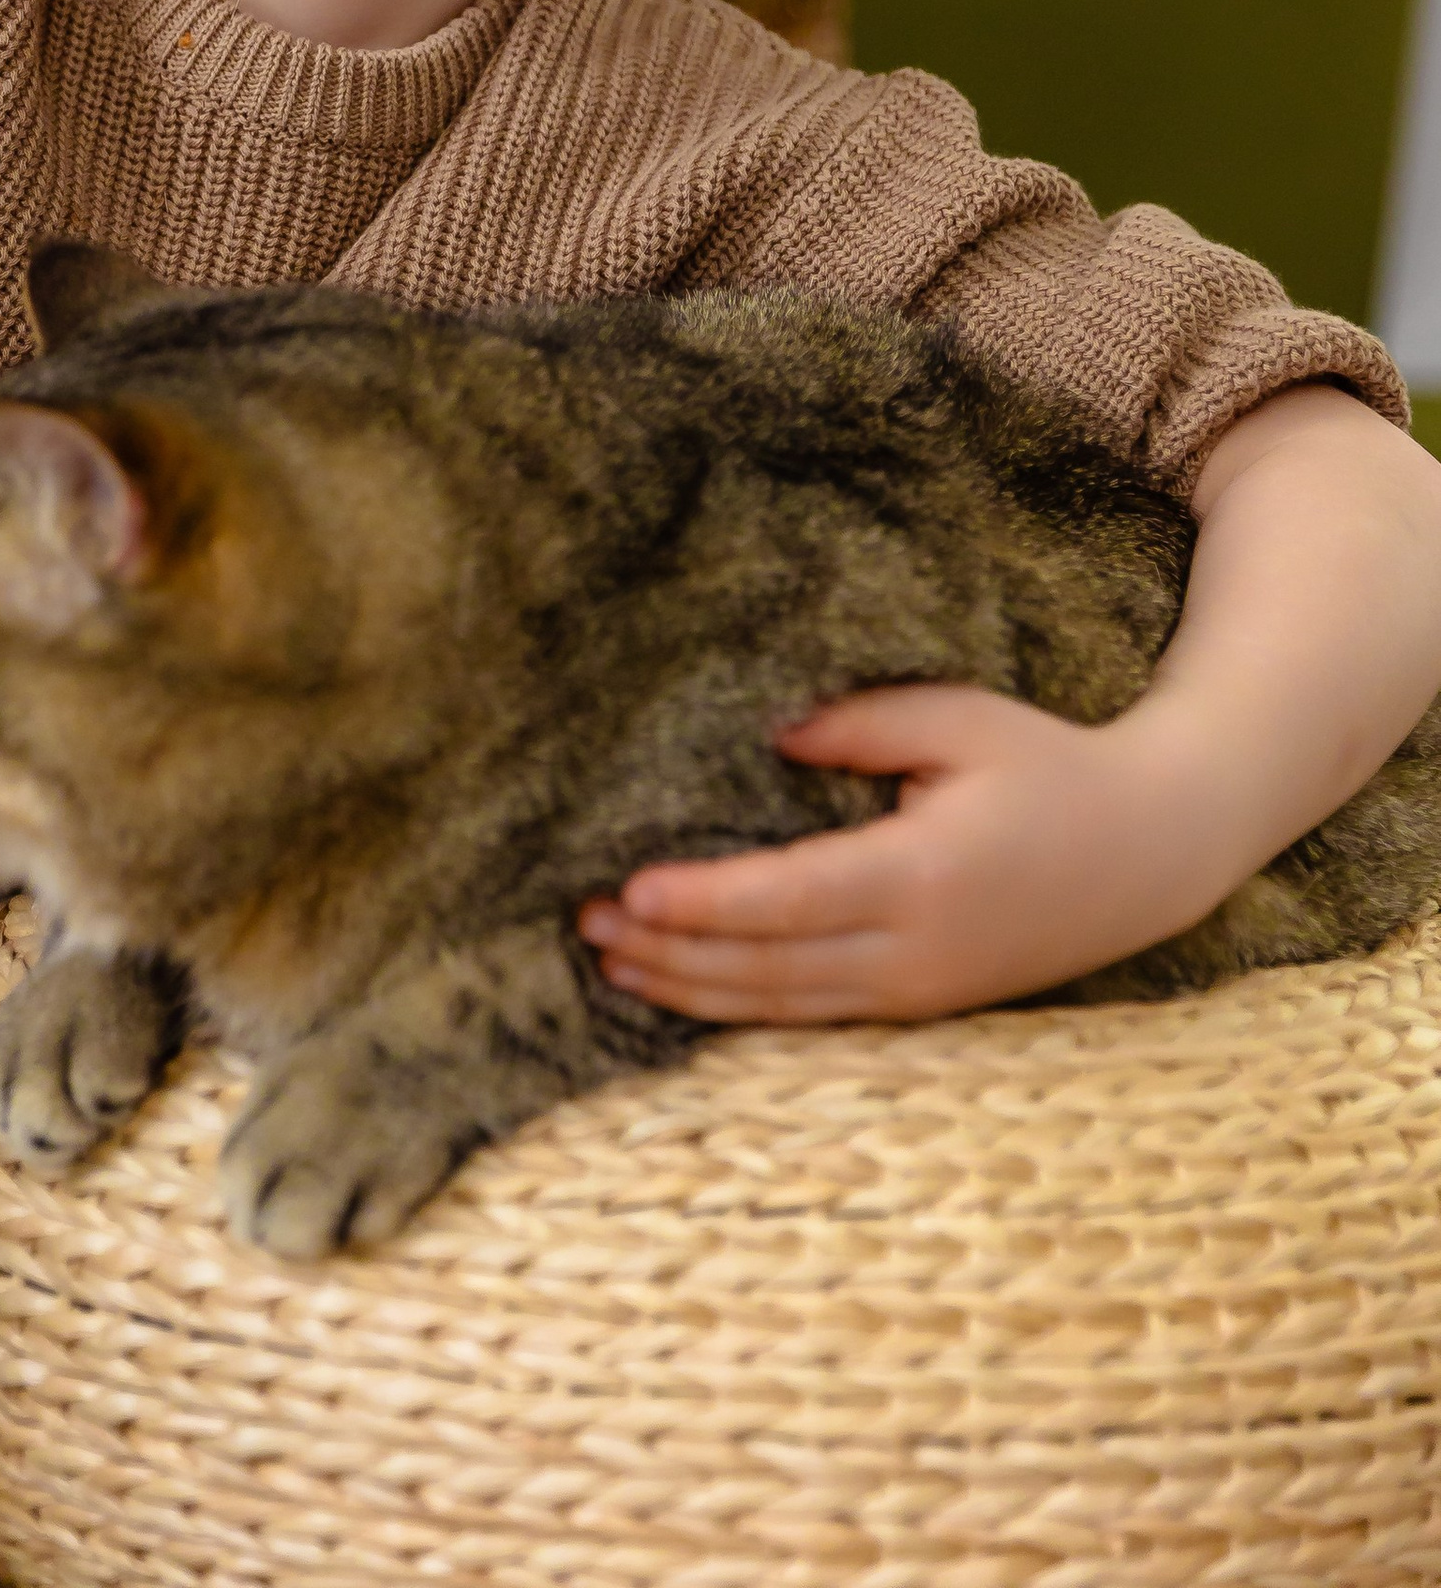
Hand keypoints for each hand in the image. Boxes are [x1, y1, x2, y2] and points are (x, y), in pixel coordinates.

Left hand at [578, 685, 1233, 1024]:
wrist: (1148, 853)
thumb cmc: (1047, 768)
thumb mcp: (959, 719)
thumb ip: (858, 726)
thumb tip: (767, 737)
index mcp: (920, 877)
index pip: (788, 900)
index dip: (703, 903)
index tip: (628, 891)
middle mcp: (914, 951)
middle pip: (769, 967)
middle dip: (671, 950)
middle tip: (584, 921)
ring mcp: (919, 991)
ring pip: (784, 1005)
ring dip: (693, 987)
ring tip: (611, 963)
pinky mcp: (923, 1004)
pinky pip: (815, 1014)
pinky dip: (743, 1005)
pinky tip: (687, 989)